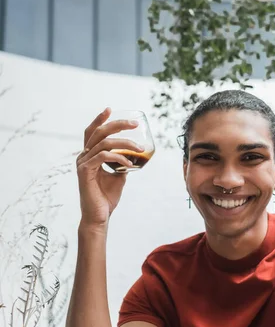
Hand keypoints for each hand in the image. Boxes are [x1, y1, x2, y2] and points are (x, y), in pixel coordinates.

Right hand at [76, 108, 143, 226]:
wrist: (99, 217)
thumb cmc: (106, 198)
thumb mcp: (118, 177)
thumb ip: (122, 164)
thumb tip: (134, 157)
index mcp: (89, 156)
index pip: (92, 132)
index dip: (100, 119)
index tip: (110, 109)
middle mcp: (83, 157)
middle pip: (98, 132)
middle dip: (117, 124)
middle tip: (134, 124)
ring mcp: (83, 163)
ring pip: (104, 143)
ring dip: (125, 143)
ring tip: (140, 149)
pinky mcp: (86, 172)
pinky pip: (103, 156)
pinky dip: (118, 156)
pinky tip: (129, 162)